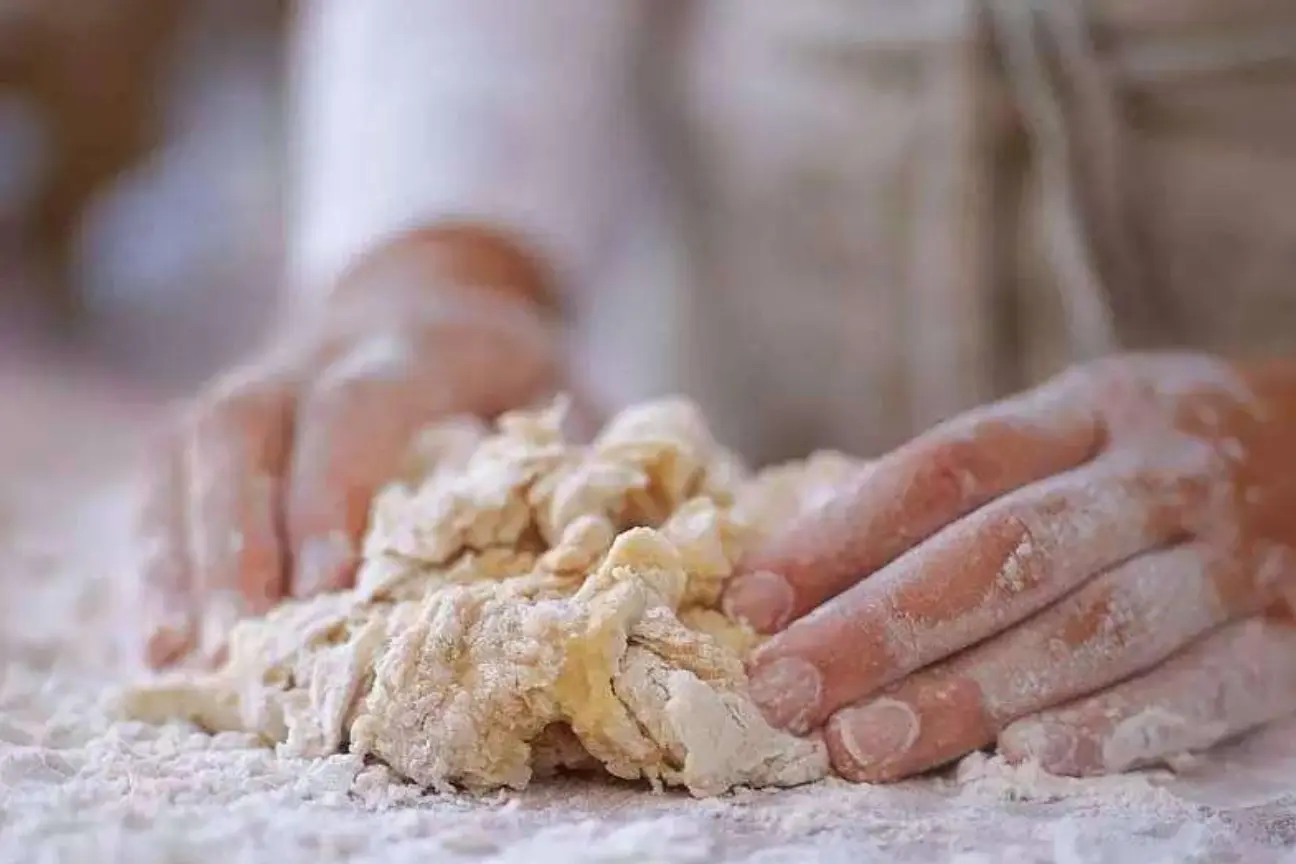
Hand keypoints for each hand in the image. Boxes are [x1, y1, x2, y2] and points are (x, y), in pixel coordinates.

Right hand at [135, 227, 569, 666]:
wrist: (435, 296)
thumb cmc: (504, 367)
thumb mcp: (555, 390)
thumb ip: (559, 461)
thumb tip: (558, 560)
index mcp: (414, 345)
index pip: (357, 407)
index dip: (333, 494)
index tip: (325, 589)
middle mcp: (316, 352)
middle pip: (244, 425)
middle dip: (235, 536)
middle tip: (242, 636)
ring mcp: (259, 378)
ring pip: (190, 450)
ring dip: (182, 556)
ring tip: (182, 655)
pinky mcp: (224, 416)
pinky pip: (168, 476)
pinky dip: (163, 556)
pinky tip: (164, 638)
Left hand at [724, 354, 1295, 780]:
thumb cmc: (1150, 462)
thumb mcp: (1069, 434)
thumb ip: (958, 492)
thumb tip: (805, 566)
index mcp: (1088, 410)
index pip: (946, 467)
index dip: (842, 535)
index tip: (755, 600)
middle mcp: (1156, 476)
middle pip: (1004, 551)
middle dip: (882, 626)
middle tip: (785, 688)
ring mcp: (1228, 557)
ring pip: (1090, 628)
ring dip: (970, 691)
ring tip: (866, 744)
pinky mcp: (1286, 636)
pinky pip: (1200, 688)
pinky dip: (1110, 727)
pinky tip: (1025, 761)